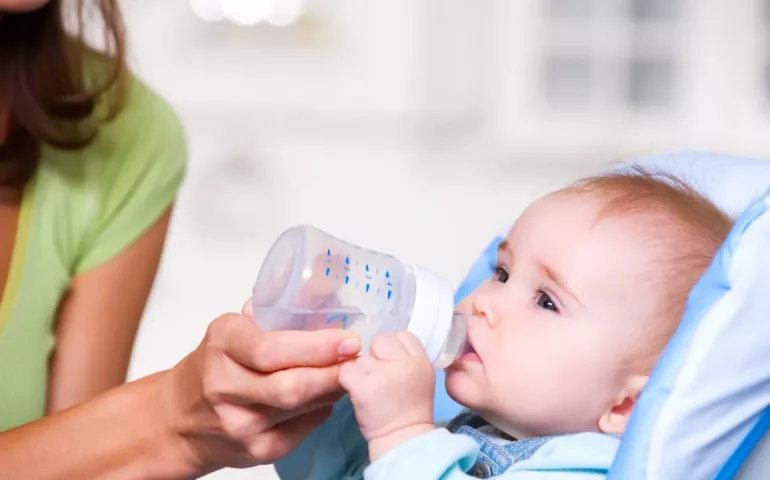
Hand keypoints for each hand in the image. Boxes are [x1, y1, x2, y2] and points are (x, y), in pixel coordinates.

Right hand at [161, 299, 361, 474]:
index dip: (315, 347)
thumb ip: (273, 315)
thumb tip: (325, 291)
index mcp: (222, 345)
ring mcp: (240, 424)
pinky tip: (328, 394)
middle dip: (333, 371)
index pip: (269, 350)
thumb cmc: (214, 365)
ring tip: (351, 371)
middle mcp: (225, 387)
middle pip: (290, 385)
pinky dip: (322, 408)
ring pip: (301, 408)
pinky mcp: (257, 451)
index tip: (348, 339)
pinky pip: (304, 428)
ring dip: (333, 388)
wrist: (179, 419)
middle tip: (359, 357)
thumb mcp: (233, 329)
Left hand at [339, 332, 434, 460]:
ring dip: (361, 372)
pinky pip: (346, 370)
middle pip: (381, 340)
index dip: (392, 350)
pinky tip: (356, 393)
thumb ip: (406, 358)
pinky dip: (347, 381)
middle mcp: (405, 363)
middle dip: (375, 356)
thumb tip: (384, 347)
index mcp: (421, 360)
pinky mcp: (363, 386)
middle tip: (377, 378)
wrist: (402, 440)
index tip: (391, 366)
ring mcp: (383, 373)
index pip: (402, 336)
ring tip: (370, 391)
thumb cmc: (409, 411)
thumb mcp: (421, 377)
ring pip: (362, 358)